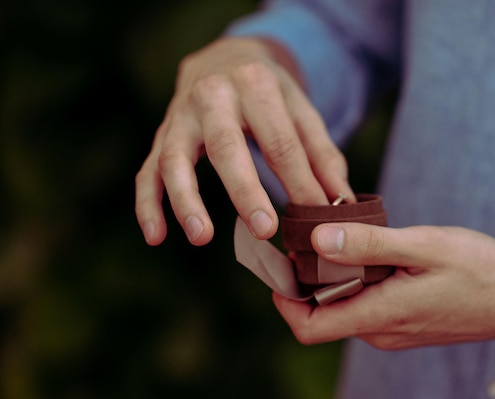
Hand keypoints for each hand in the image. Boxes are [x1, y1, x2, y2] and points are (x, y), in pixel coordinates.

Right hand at [135, 37, 353, 244]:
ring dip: (185, 200)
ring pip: (174, 158)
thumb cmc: (269, 93)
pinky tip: (155, 236)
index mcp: (256, 85)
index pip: (280, 141)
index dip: (300, 183)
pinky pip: (147, 170)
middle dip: (245, 191)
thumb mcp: (301, 110)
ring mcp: (181, 116)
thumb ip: (322, 155)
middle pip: (226, 147)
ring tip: (202, 238)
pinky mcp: (162, 135)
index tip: (315, 217)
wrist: (225, 57)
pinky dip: (146, 204)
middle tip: (265, 229)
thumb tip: (342, 203)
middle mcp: (213, 96)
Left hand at [273, 222, 494, 349]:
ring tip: (348, 234)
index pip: (308, 326)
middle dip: (308, 275)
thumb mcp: (423, 247)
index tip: (277, 261)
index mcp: (380, 315)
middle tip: (311, 230)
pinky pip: (366, 302)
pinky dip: (359, 278)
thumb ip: (368, 245)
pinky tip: (377, 251)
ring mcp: (392, 329)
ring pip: (344, 303)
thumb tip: (317, 241)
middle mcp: (380, 330)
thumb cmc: (480, 270)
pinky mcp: (404, 321)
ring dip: (336, 273)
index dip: (282, 298)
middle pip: (321, 310)